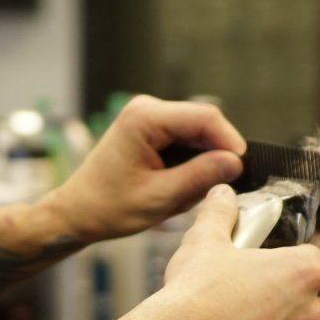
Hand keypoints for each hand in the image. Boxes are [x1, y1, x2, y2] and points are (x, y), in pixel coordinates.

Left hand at [39, 95, 244, 243]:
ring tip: (186, 192)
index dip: (230, 141)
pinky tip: (177, 185)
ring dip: (202, 161)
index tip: (241, 169)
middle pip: (203, 123)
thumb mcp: (159, 197)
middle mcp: (147, 108)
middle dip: (214, 155)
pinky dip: (190, 163)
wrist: (77, 212)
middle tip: (211, 189)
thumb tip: (235, 162)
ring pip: (197, 133)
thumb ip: (199, 177)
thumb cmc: (108, 206)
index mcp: (144, 118)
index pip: (205, 117)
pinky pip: (185, 140)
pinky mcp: (151, 129)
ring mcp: (148, 116)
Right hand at [130, 185, 319, 319]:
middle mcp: (310, 311)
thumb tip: (223, 192)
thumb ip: (220, 212)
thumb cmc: (195, 289)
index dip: (282, 262)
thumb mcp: (204, 239)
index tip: (258, 267)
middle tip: (238, 297)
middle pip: (299, 300)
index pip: (308, 260)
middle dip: (276, 300)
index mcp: (302, 272)